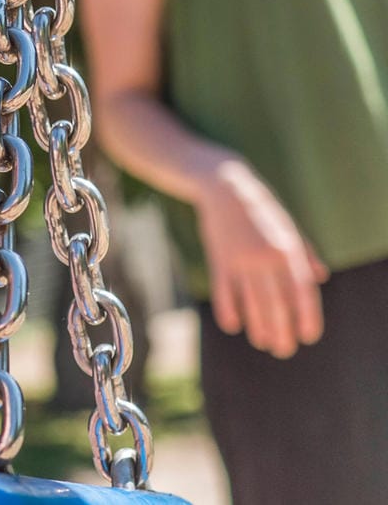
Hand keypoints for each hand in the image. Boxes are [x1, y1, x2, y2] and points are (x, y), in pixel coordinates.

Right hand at [195, 160, 329, 358]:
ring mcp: (241, 259)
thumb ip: (306, 254)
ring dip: (258, 326)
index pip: (303, 291)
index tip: (309, 336)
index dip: (308, 317)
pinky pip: (224, 291)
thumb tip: (320, 278)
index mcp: (288, 250)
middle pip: (277, 302)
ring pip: (251, 301)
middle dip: (282, 330)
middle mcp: (266, 257)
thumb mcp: (290, 227)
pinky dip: (228, 310)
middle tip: (284, 350)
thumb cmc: (262, 210)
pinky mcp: (219, 259)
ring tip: (263, 343)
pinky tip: (233, 325)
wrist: (225, 188)